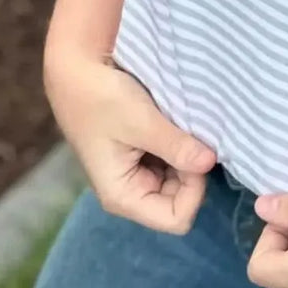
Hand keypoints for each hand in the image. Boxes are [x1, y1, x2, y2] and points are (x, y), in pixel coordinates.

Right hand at [43, 47, 215, 234]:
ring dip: (188, 154)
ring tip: (183, 125)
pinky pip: (172, 159)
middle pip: (181, 199)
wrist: (76, 69)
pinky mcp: (142, 154)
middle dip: (193, 170)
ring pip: (180, 178)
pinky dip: (181, 143)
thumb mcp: (141, 122)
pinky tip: (177, 121)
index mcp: (123, 196)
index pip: (176, 218)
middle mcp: (131, 192)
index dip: (194, 189)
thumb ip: (176, 146)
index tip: (196, 153)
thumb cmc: (101, 98)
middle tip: (191, 134)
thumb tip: (211, 162)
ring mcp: (137, 173)